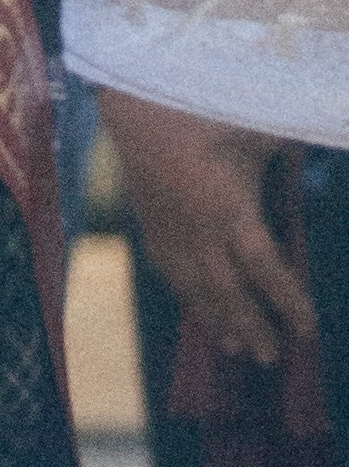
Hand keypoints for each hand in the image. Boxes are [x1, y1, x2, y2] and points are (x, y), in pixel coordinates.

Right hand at [100, 93, 313, 365]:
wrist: (137, 108)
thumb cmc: (205, 112)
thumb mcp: (262, 128)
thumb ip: (299, 149)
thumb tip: (341, 137)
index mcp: (229, 209)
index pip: (265, 269)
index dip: (288, 302)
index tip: (308, 330)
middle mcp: (198, 231)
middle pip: (228, 293)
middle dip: (252, 327)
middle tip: (272, 358)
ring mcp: (170, 233)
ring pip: (195, 290)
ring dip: (218, 322)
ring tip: (238, 350)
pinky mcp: (150, 228)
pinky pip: (171, 275)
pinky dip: (189, 298)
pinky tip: (201, 312)